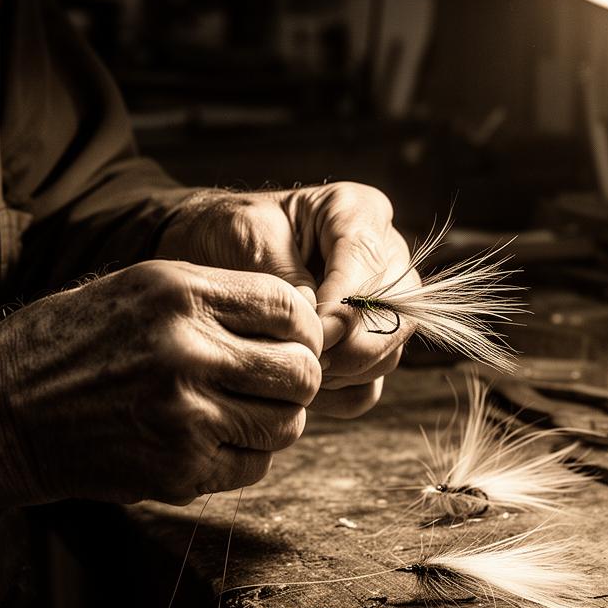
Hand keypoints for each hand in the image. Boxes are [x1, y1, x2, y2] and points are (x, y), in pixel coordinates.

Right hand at [0, 261, 321, 511]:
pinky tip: (212, 440)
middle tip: (276, 382)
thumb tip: (297, 316)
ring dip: (276, 420)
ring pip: (287, 424)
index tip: (294, 340)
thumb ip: (217, 297)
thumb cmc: (70, 343)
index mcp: (179, 294)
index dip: (305, 328)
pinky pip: (255, 466)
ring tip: (242, 411)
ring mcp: (184, 416)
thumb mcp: (139, 288)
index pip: (290, 309)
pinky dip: (246, 456)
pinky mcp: (178, 469)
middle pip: (302, 372)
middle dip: (299, 378)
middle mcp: (187, 351)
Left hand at [156, 182, 415, 417]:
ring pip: (387, 356)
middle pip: (398, 317)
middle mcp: (385, 259)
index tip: (311, 330)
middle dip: (350, 346)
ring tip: (292, 363)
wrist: (209, 253)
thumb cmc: (229, 233)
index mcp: (361, 213)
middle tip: (302, 356)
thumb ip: (287, 274)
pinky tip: (300, 382)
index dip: (346, 306)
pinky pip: (368, 388)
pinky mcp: (365, 349)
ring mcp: (381, 309)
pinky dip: (337, 394)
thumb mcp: (247, 234)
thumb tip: (322, 323)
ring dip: (340, 372)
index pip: (373, 265)